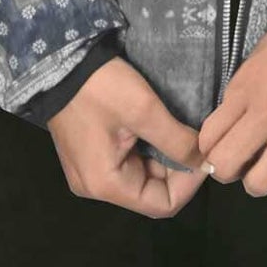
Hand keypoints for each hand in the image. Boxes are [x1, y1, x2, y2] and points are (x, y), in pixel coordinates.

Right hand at [46, 57, 210, 216]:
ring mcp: (90, 171)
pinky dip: (148, 149)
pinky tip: (160, 129)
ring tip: (181, 132)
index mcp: (106, 184)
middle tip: (196, 139)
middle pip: (151, 191)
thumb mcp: (144, 111)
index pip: (161, 205)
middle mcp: (96, 187)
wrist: (59, 61)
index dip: (189, 183)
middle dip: (178, 168)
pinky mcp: (91, 155)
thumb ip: (178, 141)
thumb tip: (207, 162)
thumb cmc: (101, 88)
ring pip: (141, 176)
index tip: (205, 155)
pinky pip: (127, 162)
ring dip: (164, 157)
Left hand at [198, 14, 266, 194]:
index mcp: (248, 89)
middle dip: (224, 170)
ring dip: (256, 180)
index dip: (207, 148)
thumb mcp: (264, 50)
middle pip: (227, 165)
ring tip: (263, 169)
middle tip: (235, 163)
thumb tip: (233, 114)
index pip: (210, 137)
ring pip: (261, 182)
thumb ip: (244, 84)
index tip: (216, 147)